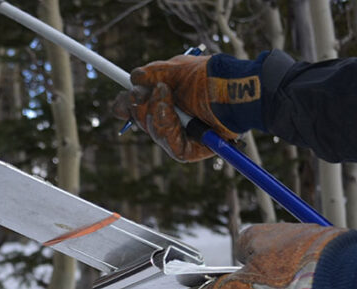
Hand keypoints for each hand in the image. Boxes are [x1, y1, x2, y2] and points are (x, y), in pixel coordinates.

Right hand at [112, 54, 257, 161]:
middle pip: (144, 123)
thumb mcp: (178, 70)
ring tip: (164, 99)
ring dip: (155, 115)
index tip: (122, 102)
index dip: (129, 107)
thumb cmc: (211, 78)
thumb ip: (154, 73)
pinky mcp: (192, 150)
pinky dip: (166, 129)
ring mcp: (183, 135)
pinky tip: (169, 114)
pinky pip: (171, 146)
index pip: (142, 108)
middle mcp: (175, 118)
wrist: (234, 91)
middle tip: (138, 95)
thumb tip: (133, 78)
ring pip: (155, 133)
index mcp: (169, 100)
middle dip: (139, 109)